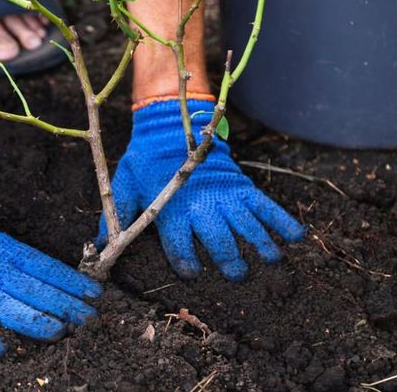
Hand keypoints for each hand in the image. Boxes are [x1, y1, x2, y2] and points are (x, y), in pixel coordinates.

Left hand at [97, 99, 304, 280]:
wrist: (170, 122)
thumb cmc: (144, 159)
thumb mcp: (124, 186)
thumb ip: (115, 216)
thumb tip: (100, 246)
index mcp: (173, 212)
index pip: (180, 249)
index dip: (186, 265)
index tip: (191, 273)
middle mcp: (202, 207)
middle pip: (221, 244)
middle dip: (231, 264)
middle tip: (237, 274)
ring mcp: (225, 196)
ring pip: (248, 228)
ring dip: (262, 247)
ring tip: (271, 262)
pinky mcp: (242, 185)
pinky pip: (267, 206)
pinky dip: (283, 221)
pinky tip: (296, 237)